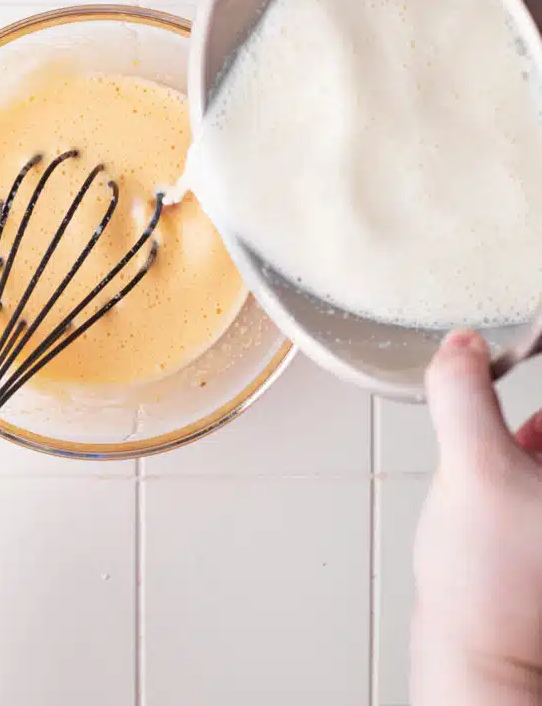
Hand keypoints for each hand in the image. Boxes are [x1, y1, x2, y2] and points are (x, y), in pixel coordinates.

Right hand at [412, 330, 541, 705]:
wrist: (475, 659)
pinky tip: (488, 458)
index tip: (524, 337)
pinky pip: (537, 464)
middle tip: (493, 374)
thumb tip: (461, 345)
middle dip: (531, 402)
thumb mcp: (472, 467)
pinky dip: (518, 446)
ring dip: (524, 422)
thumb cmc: (490, 587)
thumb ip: (464, 395)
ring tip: (485, 415)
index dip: (541, 349)